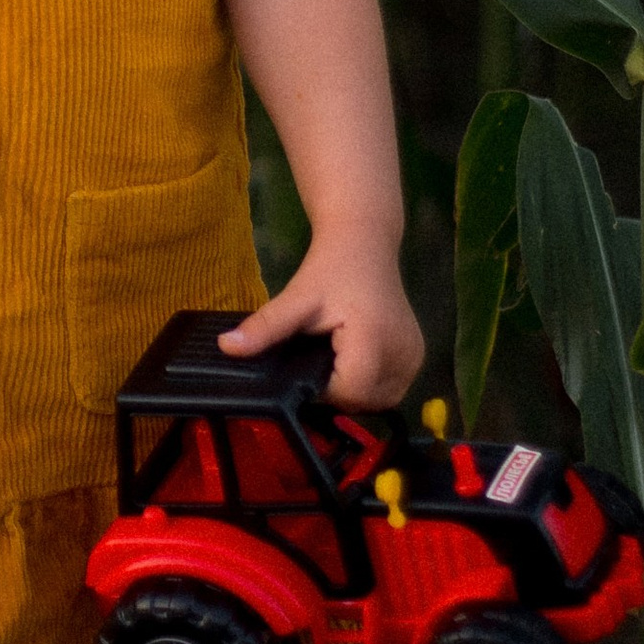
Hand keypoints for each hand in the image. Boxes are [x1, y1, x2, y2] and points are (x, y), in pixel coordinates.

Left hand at [220, 239, 425, 411]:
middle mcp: (403, 353)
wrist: (366, 241)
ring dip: (354, 391)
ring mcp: (414, 356)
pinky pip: (391, 387)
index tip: (306, 367)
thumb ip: (265, 327)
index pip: (350, 393)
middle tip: (318, 362)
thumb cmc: (331, 267)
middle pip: (366, 402)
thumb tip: (226, 347)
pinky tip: (352, 361)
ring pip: (380, 399)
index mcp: (375, 341)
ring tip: (334, 360)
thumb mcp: (296, 297)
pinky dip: (370, 384)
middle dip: (337, 393)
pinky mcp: (417, 355)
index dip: (323, 390)